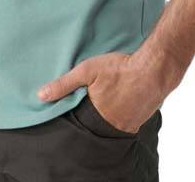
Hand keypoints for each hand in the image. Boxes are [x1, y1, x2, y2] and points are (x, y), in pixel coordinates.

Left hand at [37, 50, 181, 133]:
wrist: (153, 68)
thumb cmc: (119, 68)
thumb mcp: (87, 71)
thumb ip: (64, 84)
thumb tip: (41, 96)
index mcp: (97, 117)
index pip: (80, 123)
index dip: (76, 115)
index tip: (75, 106)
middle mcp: (113, 126)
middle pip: (96, 126)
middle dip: (92, 116)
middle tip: (92, 102)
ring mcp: (128, 125)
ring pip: (111, 125)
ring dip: (107, 115)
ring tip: (106, 101)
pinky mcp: (140, 121)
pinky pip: (125, 123)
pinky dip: (120, 114)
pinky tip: (120, 101)